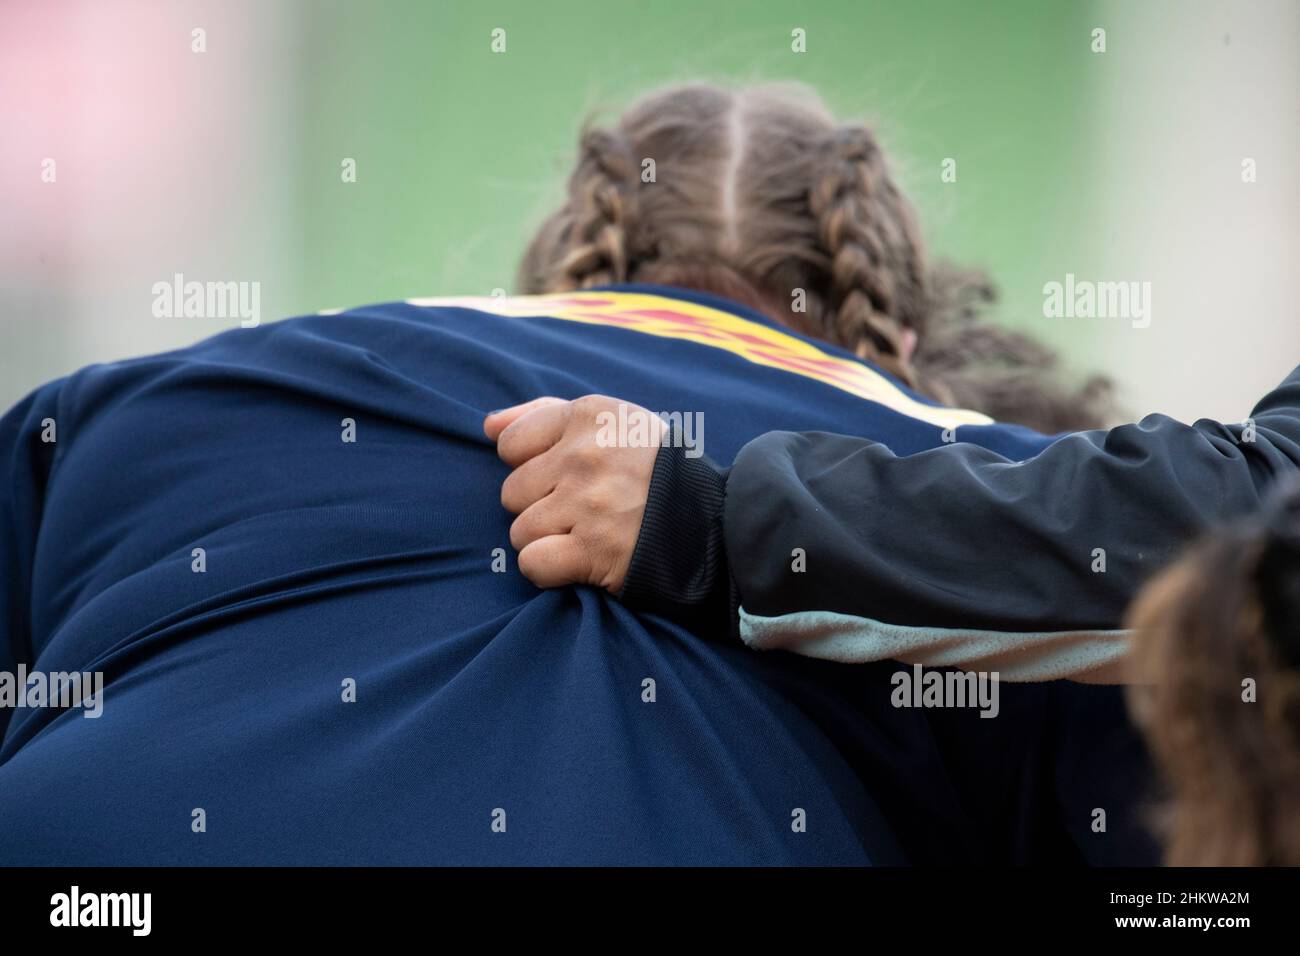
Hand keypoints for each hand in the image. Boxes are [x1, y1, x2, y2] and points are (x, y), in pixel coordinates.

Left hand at [484, 395, 662, 593]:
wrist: (716, 522)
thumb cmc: (657, 470)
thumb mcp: (614, 422)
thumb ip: (546, 414)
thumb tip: (488, 426)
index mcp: (588, 416)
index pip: (511, 444)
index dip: (534, 466)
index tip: (566, 477)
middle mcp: (584, 456)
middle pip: (512, 491)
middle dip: (540, 505)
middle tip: (583, 511)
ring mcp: (587, 504)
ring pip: (520, 530)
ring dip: (546, 540)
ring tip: (585, 536)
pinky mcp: (593, 551)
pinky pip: (532, 563)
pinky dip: (548, 570)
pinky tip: (577, 563)